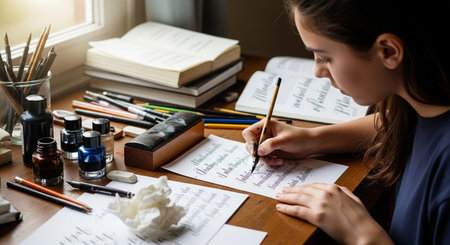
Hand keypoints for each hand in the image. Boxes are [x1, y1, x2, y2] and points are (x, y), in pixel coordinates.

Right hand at [242, 119, 314, 165]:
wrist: (309, 145)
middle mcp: (264, 134)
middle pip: (250, 145)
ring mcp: (267, 143)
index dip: (249, 142)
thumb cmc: (299, 138)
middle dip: (257, 153)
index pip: (248, 132)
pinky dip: (269, 162)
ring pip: (257, 154)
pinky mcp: (270, 151)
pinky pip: (264, 158)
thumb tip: (258, 151)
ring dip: (265, 159)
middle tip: (265, 158)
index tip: (255, 151)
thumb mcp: (284, 140)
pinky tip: (279, 161)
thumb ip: (271, 145)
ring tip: (276, 160)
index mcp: (265, 126)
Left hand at [275, 183, 392, 244]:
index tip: (295, 188)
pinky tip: (281, 208)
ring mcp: (320, 204)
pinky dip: (287, 208)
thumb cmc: (361, 219)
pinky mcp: (316, 216)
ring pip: (298, 198)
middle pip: (303, 190)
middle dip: (291, 191)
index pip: (313, 185)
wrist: (364, 232)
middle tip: (282, 191)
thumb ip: (343, 191)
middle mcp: (326, 194)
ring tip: (278, 198)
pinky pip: (297, 211)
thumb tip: (337, 188)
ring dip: (286, 198)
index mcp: (334, 188)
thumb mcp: (353, 198)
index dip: (302, 187)